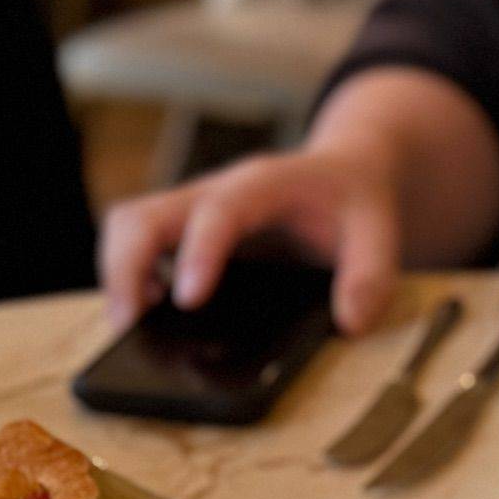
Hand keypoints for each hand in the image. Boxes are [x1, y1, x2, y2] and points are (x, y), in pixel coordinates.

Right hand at [98, 147, 400, 334]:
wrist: (342, 172)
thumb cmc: (354, 201)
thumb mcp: (381, 230)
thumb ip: (373, 274)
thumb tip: (351, 322)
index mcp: (264, 185)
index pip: (219, 211)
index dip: (197, 252)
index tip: (187, 300)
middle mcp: (215, 191)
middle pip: (143, 214)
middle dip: (126, 268)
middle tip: (130, 326)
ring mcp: (192, 209)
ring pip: (128, 225)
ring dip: (118, 273)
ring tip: (130, 325)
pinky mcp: (183, 230)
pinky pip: (136, 242)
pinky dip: (129, 277)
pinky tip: (147, 315)